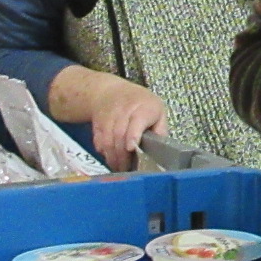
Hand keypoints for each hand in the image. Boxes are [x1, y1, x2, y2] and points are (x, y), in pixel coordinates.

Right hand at [49, 66, 167, 169]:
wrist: (111, 92)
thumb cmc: (141, 104)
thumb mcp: (157, 111)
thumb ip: (160, 130)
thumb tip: (162, 149)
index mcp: (143, 108)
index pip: (137, 121)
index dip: (133, 135)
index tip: (131, 148)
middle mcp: (124, 110)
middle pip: (120, 134)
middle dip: (122, 155)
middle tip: (126, 169)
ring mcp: (108, 116)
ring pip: (107, 139)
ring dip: (112, 156)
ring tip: (118, 168)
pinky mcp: (97, 123)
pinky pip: (98, 140)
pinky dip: (103, 151)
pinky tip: (110, 158)